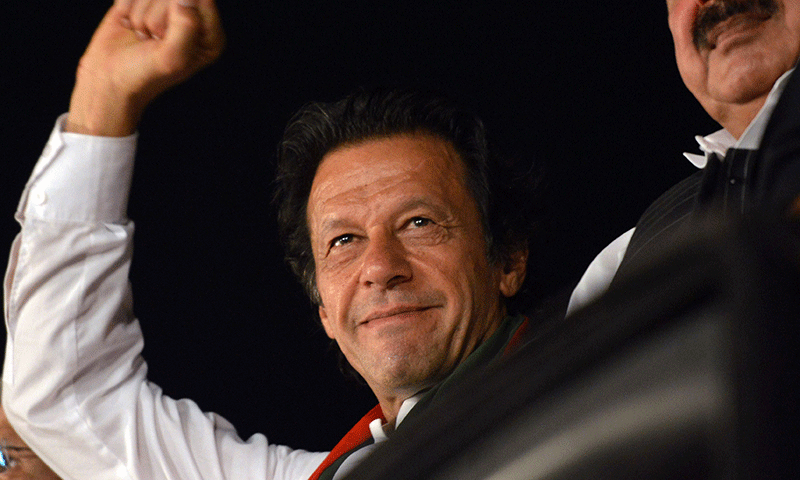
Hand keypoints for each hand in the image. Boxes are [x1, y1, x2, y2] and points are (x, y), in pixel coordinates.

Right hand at [66, 0, 224, 135]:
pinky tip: (129, 26)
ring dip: (139, 13)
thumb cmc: (144, 74)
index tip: (163, 36)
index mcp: (211, 36)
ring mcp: (169, 9)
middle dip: (156, 17)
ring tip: (142, 36)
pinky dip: (125, 6)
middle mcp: (194, 20)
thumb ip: (186, 26)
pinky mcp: (145, 1)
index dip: (178, 11)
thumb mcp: (172, 57)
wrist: (109, 79)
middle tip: (152, 40)